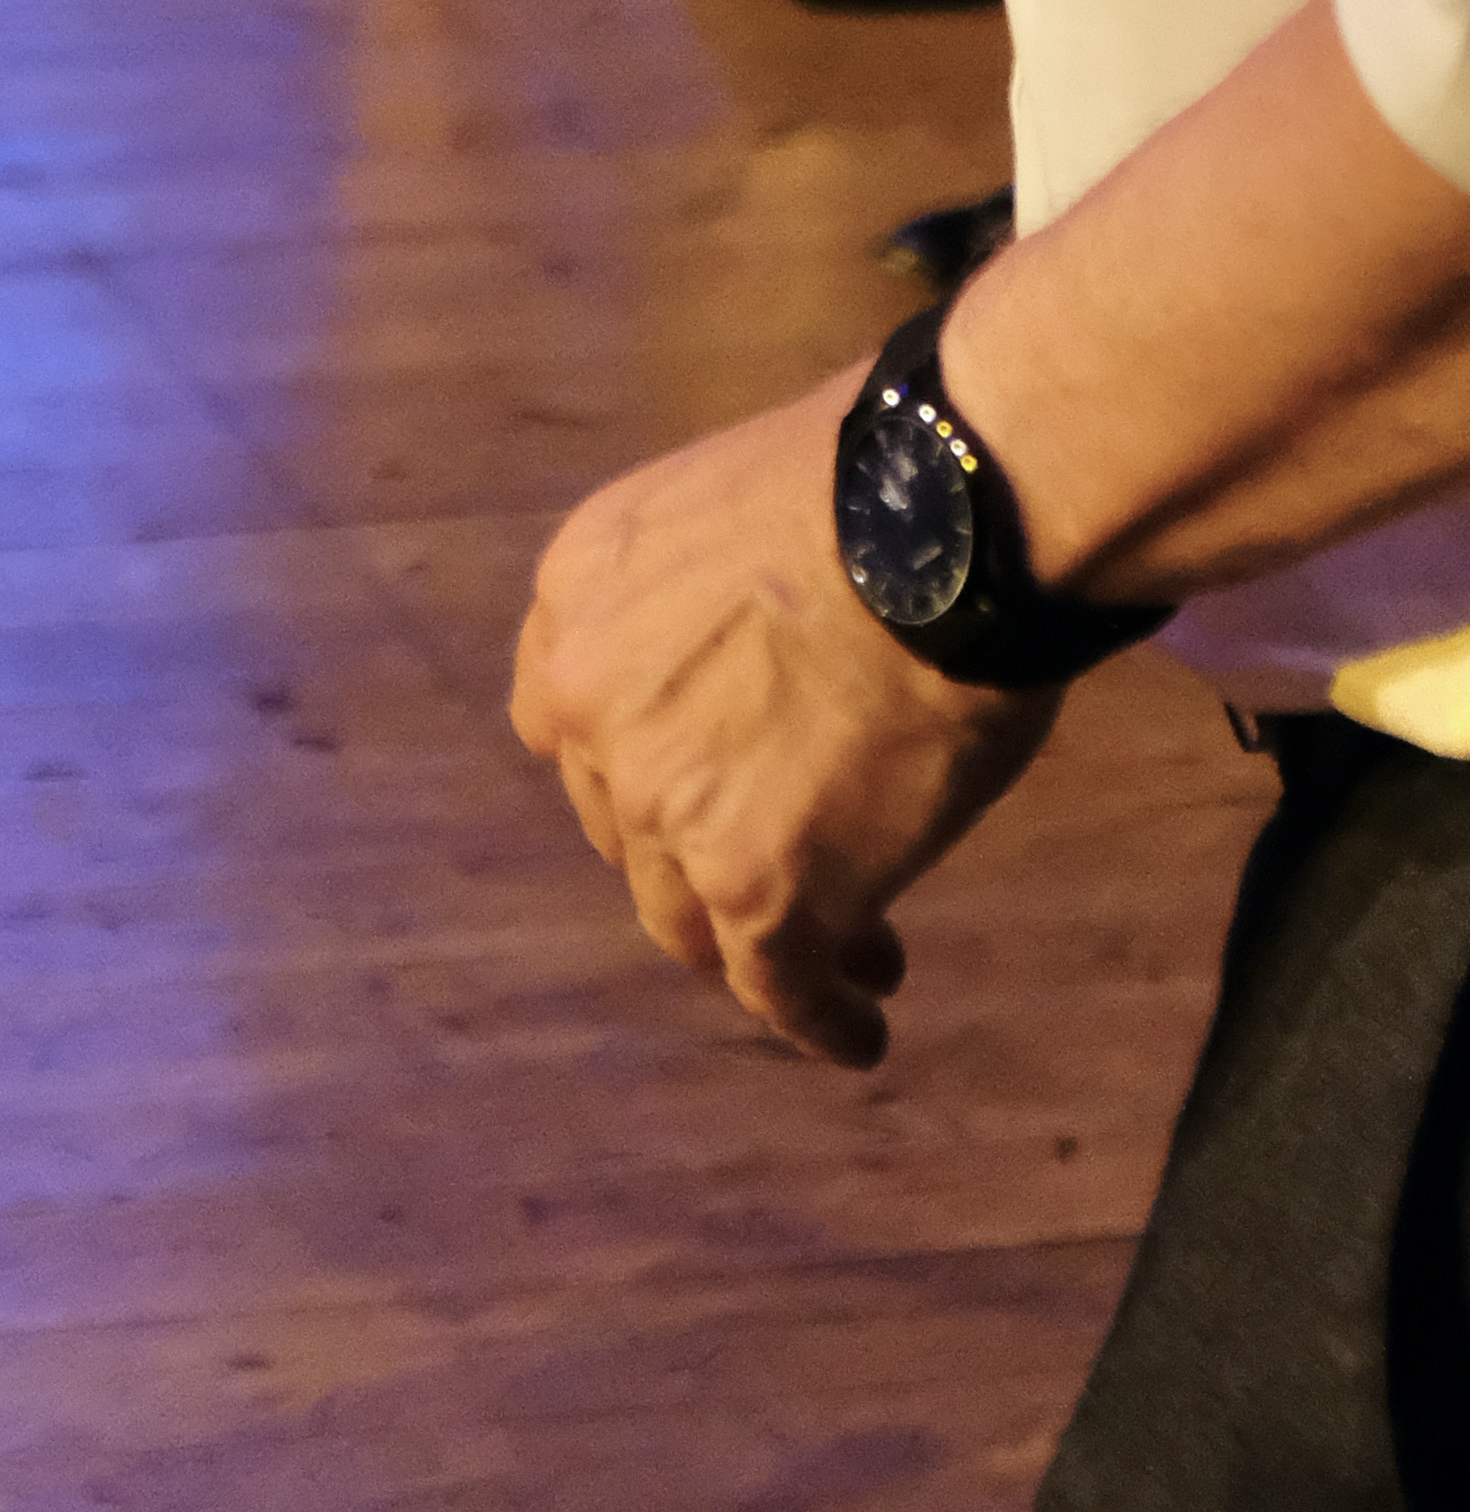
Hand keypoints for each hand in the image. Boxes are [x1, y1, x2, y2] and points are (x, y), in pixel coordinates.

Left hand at [510, 385, 1059, 1065]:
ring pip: (689, 913)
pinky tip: (858, 1029)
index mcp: (579, 595)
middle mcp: (592, 705)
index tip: (689, 787)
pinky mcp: (755, 884)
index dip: (629, 762)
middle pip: (625, 820)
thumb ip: (708, 601)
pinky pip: (776, 980)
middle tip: (775, 868)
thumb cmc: (870, 481)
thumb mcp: (726, 511)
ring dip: (756, 942)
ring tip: (846, 960)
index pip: (572, 715)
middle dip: (695, 849)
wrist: (938, 523)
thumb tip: (771, 635)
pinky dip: (818, 1015)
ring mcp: (662, 803)